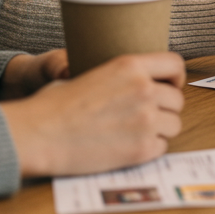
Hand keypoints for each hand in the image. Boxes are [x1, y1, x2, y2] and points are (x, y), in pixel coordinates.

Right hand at [0, 52, 185, 177]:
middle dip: (164, 108)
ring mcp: (146, 120)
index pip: (174, 64)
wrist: (37, 136)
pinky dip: (149, 149)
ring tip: (133, 133)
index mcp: (130, 66)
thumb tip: (141, 82)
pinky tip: (127, 147)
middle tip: (144, 116)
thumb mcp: (90, 73)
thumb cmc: (53, 106)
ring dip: (159, 130)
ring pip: (174, 125)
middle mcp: (144, 90)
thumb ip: (123, 77)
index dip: (175, 77)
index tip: (171, 86)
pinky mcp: (142, 149)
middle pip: (177, 100)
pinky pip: (162, 147)